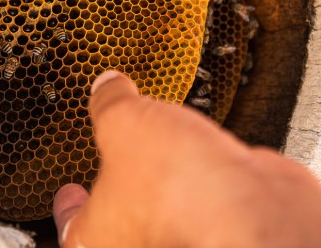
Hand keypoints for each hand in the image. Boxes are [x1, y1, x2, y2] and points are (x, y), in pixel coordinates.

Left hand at [53, 70, 320, 246]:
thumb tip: (106, 88)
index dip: (67, 206)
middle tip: (115, 160)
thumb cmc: (179, 189)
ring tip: (160, 146)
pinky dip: (197, 176)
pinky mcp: (220, 223)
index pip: (71, 228)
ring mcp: (183, 238)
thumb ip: (109, 104)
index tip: (68, 192)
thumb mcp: (122, 124)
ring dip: (161, 179)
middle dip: (117, 188)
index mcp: (96, 241)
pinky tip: (200, 152)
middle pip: (119, 221)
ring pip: (163, 210)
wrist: (254, 209)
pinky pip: (200, 199)